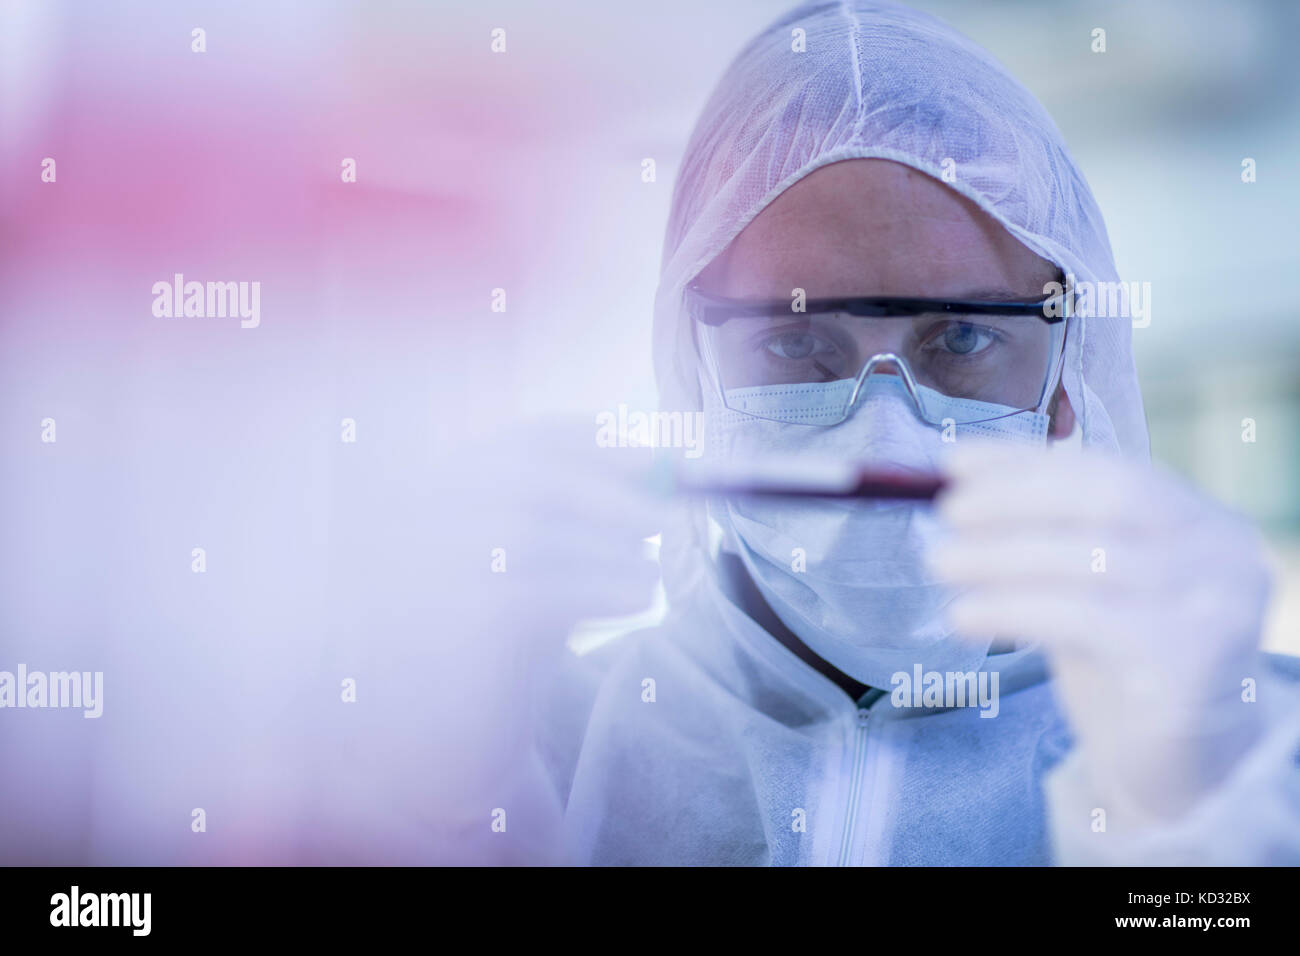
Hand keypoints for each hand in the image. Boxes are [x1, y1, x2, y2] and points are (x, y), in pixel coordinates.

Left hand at [928, 441, 1271, 822]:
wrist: (1183, 765)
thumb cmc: (1126, 661)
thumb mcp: (1095, 584)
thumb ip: (1053, 534)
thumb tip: (957, 483)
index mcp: (1206, 523)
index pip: (1110, 469)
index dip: (1026, 463)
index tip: (954, 463)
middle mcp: (1224, 556)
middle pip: (1109, 500)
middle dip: (1017, 499)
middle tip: (946, 513)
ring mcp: (1215, 609)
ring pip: (1090, 560)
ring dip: (999, 556)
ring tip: (940, 564)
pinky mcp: (1186, 665)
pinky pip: (1081, 619)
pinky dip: (1010, 609)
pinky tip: (962, 616)